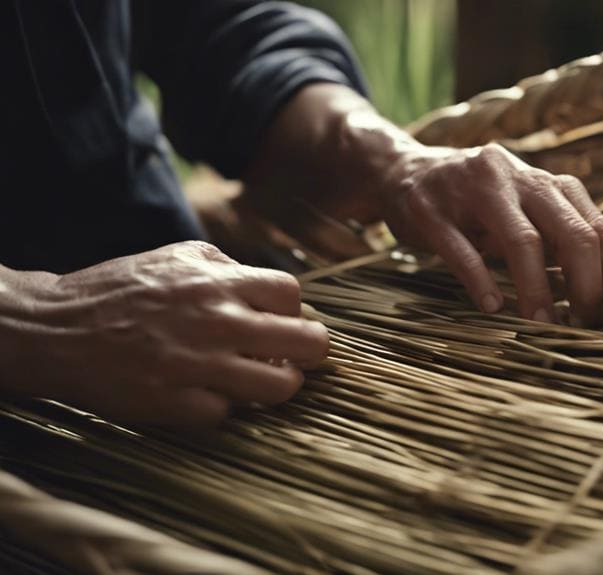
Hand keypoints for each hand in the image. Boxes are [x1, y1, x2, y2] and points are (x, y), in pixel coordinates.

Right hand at [0, 241, 327, 426]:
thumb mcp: (175, 257)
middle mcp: (218, 321)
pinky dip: (224, 407)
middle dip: (308, 353)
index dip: (291, 312)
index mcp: (218, 282)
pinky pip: (230, 413)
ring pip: (282, 387)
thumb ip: (226, 267)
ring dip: (277, 387)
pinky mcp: (177, 403)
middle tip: (291, 358)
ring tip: (259, 382)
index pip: (292, 296)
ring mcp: (200, 365)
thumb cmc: (120, 291)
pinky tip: (209, 395)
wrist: (55, 329)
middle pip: (308, 343)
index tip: (277, 323)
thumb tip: (272, 290)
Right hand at [378, 144, 602, 324]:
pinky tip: (492, 307)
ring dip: (538, 290)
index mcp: (547, 182)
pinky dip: (482, 283)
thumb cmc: (478, 207)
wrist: (402, 171)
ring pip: (522, 241)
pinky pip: (462, 251)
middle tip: (581, 323)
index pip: (599, 229)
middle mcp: (516, 177)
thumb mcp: (525, 215)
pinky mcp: (430, 209)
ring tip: (542, 324)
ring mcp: (472, 190)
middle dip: (585, 285)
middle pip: (572, 232)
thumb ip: (565, 248)